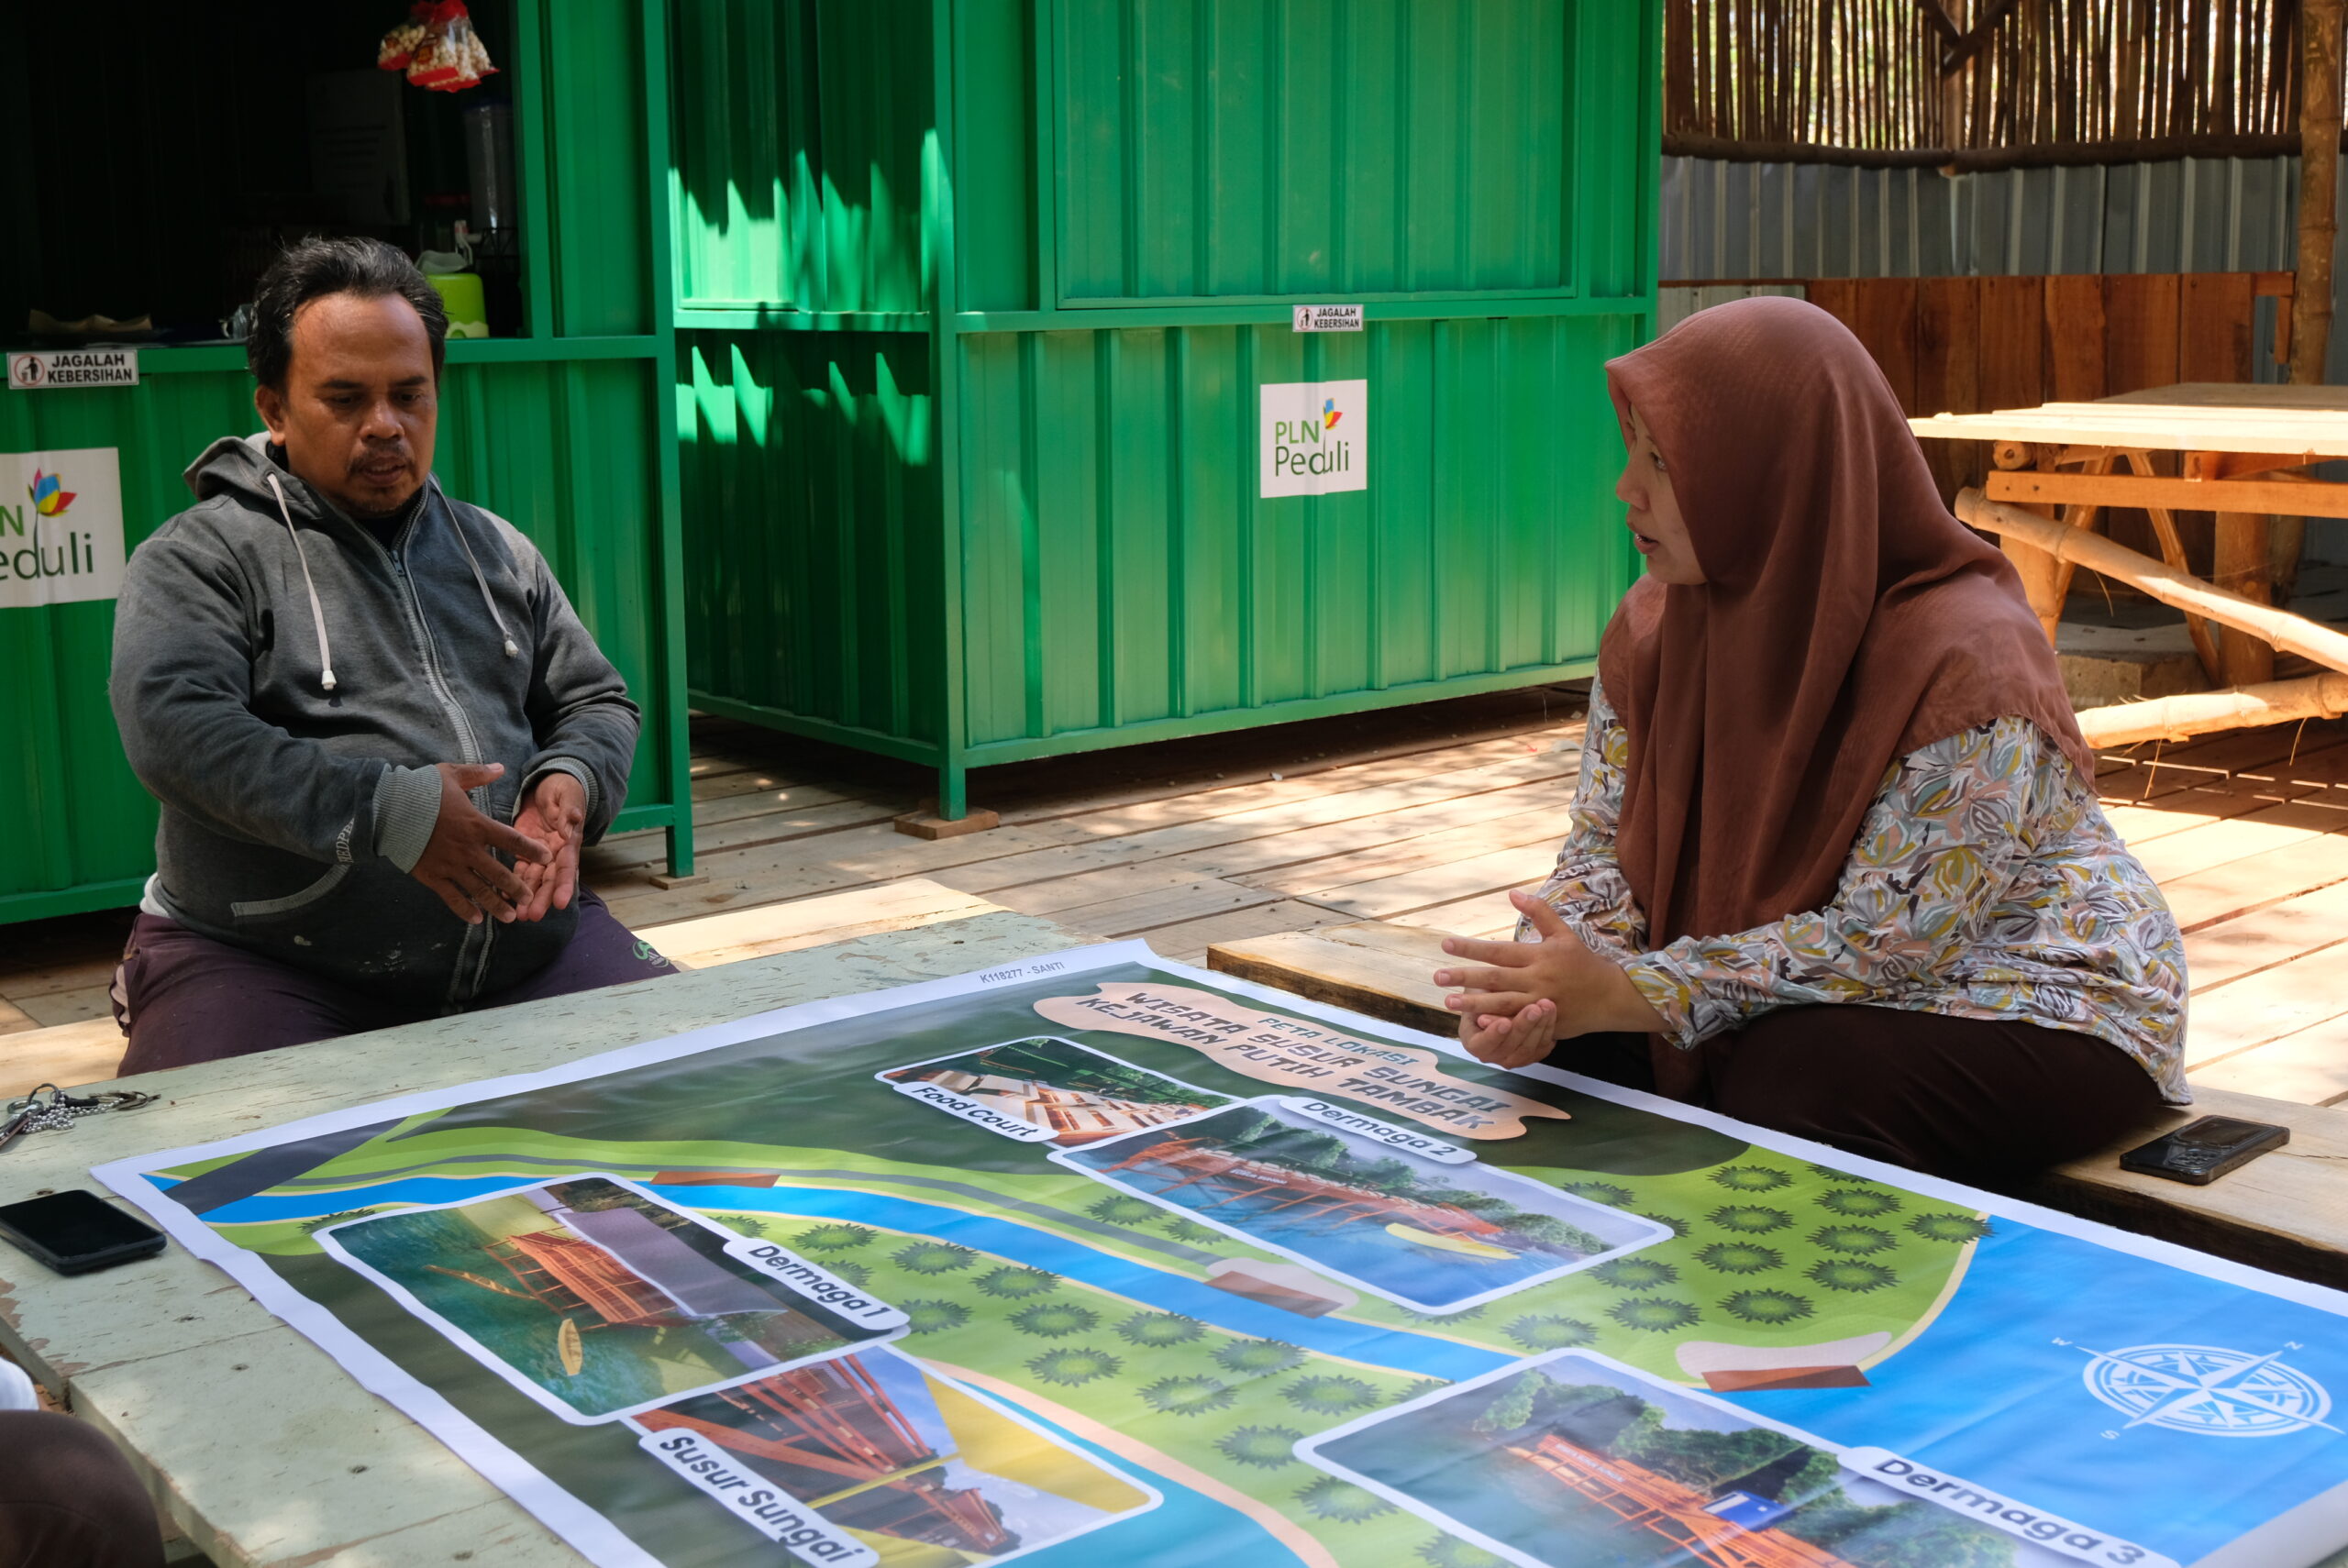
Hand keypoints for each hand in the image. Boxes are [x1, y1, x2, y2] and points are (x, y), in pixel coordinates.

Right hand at [412, 762, 551, 924]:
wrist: (387, 808)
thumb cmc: (420, 790)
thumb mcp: (451, 775)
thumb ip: (477, 774)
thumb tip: (500, 767)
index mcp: (476, 825)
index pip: (511, 839)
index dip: (530, 850)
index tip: (547, 858)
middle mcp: (467, 849)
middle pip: (498, 872)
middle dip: (516, 887)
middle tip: (530, 899)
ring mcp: (450, 865)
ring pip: (478, 889)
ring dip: (495, 904)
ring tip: (510, 916)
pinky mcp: (432, 876)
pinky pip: (451, 897)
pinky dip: (464, 909)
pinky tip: (476, 919)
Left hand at [513, 772, 587, 921]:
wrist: (549, 785)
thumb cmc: (563, 790)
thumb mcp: (568, 795)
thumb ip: (569, 810)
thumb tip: (571, 826)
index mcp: (569, 842)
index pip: (568, 866)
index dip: (564, 885)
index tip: (560, 902)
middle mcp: (556, 853)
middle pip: (550, 879)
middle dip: (542, 899)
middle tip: (532, 916)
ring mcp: (540, 854)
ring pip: (534, 880)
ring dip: (527, 897)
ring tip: (518, 915)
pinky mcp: (524, 851)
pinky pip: (518, 871)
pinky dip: (511, 884)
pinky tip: (502, 897)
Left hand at [1431, 890, 1667, 1067]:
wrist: (1611, 996)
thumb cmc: (1583, 962)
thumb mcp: (1563, 933)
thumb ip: (1539, 912)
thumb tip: (1512, 893)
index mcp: (1539, 956)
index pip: (1498, 951)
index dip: (1471, 948)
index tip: (1445, 944)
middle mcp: (1537, 979)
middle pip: (1496, 978)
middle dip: (1465, 978)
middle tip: (1437, 977)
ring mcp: (1540, 1003)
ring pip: (1503, 1004)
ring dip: (1474, 1004)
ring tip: (1448, 1003)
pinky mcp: (1544, 1022)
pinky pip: (1518, 1024)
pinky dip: (1498, 1023)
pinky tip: (1478, 1024)